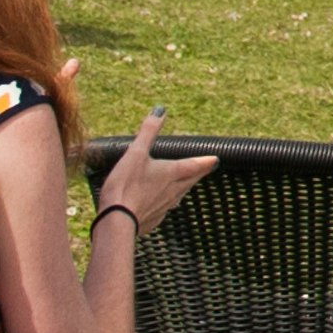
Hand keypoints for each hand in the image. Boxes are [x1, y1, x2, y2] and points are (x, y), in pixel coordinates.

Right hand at [95, 111, 217, 233]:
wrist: (116, 222)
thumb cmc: (126, 185)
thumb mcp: (135, 153)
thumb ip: (148, 132)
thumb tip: (160, 111)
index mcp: (172, 173)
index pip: (195, 165)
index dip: (206, 161)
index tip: (216, 159)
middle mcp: (173, 191)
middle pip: (190, 181)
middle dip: (198, 173)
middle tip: (206, 169)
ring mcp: (164, 207)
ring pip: (179, 195)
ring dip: (185, 187)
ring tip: (187, 184)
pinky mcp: (153, 220)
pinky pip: (164, 209)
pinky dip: (166, 203)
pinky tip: (162, 204)